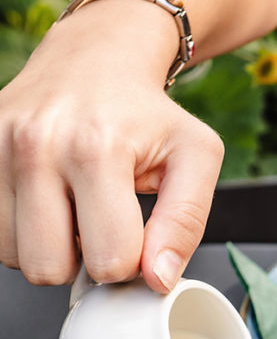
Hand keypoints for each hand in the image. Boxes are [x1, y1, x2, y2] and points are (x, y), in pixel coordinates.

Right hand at [0, 5, 223, 292]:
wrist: (97, 58)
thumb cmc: (150, 114)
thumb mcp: (197, 158)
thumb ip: (186, 223)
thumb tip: (159, 280)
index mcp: (96, 149)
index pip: (109, 261)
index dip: (133, 261)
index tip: (140, 235)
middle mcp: (35, 146)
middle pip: (50, 268)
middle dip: (86, 261)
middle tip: (106, 226)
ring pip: (15, 257)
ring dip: (52, 247)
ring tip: (78, 210)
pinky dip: (25, 232)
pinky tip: (51, 204)